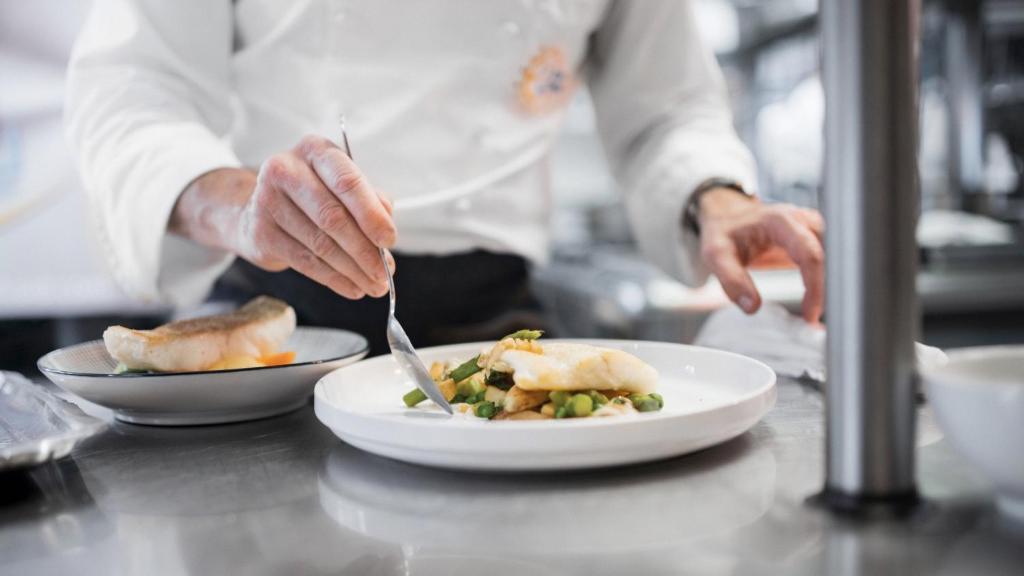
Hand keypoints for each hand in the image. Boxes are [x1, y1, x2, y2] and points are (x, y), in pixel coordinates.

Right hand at [171, 135, 395, 298]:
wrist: (257, 209)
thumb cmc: (314, 195)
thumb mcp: (342, 186)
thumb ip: (370, 199)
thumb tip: (386, 225)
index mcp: (315, 150)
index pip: (347, 182)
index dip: (371, 214)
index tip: (390, 240)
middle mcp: (286, 169)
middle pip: (332, 217)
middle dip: (365, 250)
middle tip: (385, 272)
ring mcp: (267, 201)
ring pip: (320, 244)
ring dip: (353, 270)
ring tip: (375, 286)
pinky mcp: (260, 233)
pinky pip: (305, 262)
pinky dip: (334, 279)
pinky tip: (353, 288)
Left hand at [697, 188, 824, 322]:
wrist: (726, 217)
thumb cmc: (722, 233)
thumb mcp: (716, 255)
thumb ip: (732, 280)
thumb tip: (753, 307)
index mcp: (780, 221)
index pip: (810, 253)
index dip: (815, 286)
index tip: (811, 314)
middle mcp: (801, 221)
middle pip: (829, 256)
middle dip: (828, 289)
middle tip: (815, 319)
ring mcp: (809, 229)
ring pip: (835, 258)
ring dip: (830, 286)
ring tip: (816, 313)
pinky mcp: (811, 240)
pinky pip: (828, 261)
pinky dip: (825, 282)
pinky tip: (816, 303)